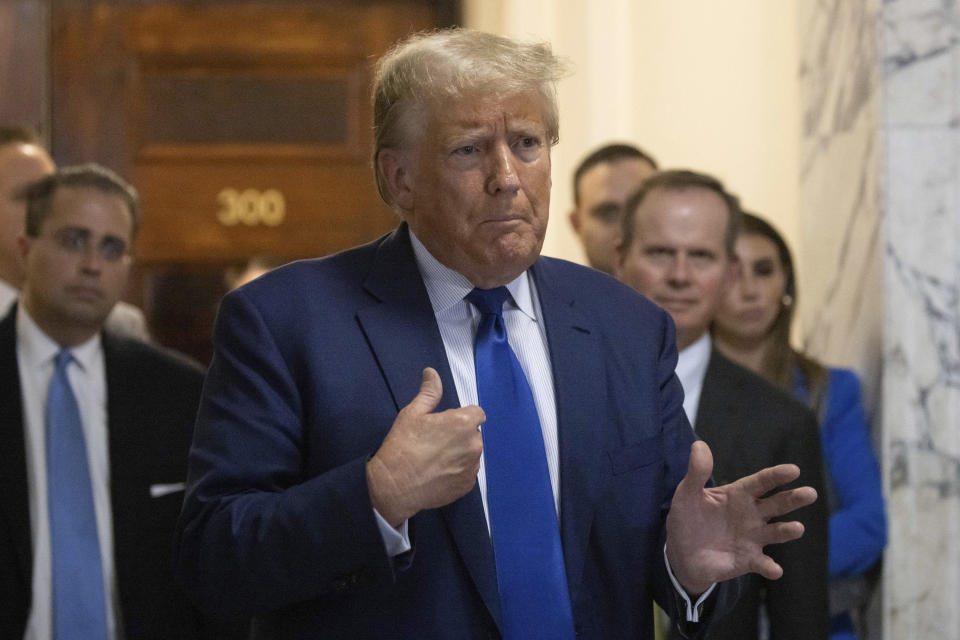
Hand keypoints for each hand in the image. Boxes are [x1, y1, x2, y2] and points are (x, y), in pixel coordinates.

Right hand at [367, 367, 484, 526]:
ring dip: (460, 452)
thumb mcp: (413, 413)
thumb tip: (431, 372)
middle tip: (436, 441)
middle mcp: (474, 444)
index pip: (477, 413)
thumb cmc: (402, 446)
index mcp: (463, 423)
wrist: (395, 486)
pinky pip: (467, 472)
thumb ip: (429, 392)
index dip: (462, 416)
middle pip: (474, 433)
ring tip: (436, 459)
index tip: (446, 424)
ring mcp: (472, 467)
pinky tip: (439, 473)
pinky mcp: (468, 485)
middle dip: (460, 434)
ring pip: (471, 453)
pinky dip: (458, 471)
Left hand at [665, 441, 817, 594]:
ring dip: (788, 531)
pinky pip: (762, 563)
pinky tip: (774, 570)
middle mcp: (752, 514)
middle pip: (777, 504)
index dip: (776, 475)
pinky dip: (769, 567)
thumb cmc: (687, 518)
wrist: (682, 553)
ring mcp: (753, 538)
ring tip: (798, 528)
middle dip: (793, 498)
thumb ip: (696, 472)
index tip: (793, 470)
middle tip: (810, 493)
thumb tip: (699, 444)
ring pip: (776, 532)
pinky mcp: (749, 560)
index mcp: (739, 494)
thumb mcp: (686, 493)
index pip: (761, 482)